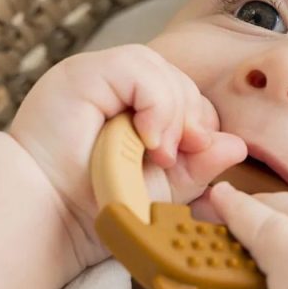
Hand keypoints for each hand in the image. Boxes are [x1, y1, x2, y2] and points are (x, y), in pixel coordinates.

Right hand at [7, 44, 246, 269]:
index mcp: (133, 111)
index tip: (190, 156)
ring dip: (173, 114)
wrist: (51, 219)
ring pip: (163, 71)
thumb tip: (237, 144)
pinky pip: (140, 69)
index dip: (199, 123)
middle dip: (190, 119)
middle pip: (180, 81)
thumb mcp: (162, 189)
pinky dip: (156, 103)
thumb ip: (198, 167)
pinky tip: (148, 136)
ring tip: (158, 151)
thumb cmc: (98, 208)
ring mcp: (98, 77)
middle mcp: (116, 89)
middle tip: (172, 157)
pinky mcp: (84, 72)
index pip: (186, 98)